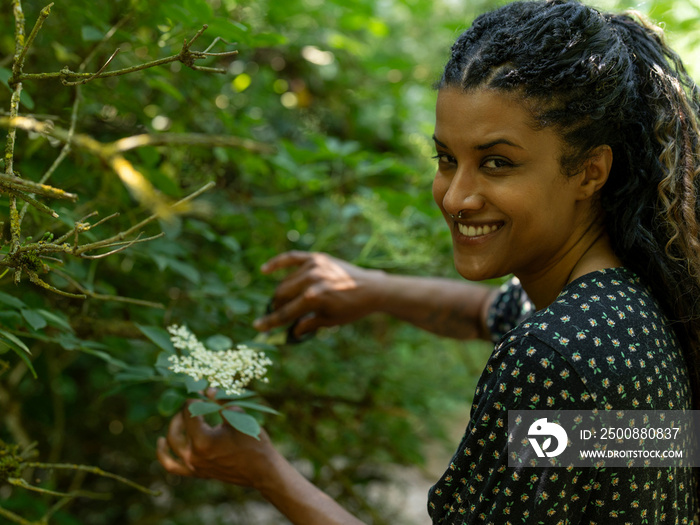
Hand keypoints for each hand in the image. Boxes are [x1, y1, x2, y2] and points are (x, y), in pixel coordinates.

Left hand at [157, 400, 277, 488]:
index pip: (190, 411)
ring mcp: (194, 465)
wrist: (262, 470)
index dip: (195, 398)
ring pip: (172, 444)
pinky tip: (160, 443)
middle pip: (177, 427)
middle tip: (195, 402)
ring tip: (181, 417)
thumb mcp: (238, 417)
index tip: (202, 391)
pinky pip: (172, 466)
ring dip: (174, 427)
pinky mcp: (197, 472)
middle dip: (184, 411)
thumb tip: (208, 389)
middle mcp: (194, 454)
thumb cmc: (253, 442)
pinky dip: (163, 454)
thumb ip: (220, 402)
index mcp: (203, 440)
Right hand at [253, 251, 384, 336]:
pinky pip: (291, 257)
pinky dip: (277, 263)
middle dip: (276, 307)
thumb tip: (290, 331)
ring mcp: (314, 266)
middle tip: (276, 314)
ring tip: (283, 302)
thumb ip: (308, 325)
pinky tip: (265, 270)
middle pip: (282, 296)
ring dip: (282, 293)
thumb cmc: (352, 308)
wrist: (373, 288)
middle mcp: (312, 280)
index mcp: (314, 298)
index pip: (286, 312)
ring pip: (286, 281)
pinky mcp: (317, 257)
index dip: (271, 322)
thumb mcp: (330, 321)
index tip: (257, 327)